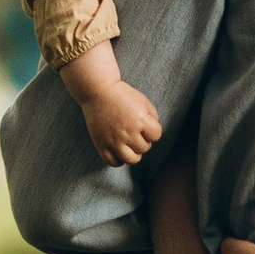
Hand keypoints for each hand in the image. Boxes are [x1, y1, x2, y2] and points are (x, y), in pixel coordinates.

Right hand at [64, 47, 162, 165]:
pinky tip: (118, 150)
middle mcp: (128, 132)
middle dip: (143, 140)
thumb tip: (153, 134)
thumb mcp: (143, 101)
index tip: (145, 124)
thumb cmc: (122, 94)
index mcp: (141, 120)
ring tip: (129, 145)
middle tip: (135, 132)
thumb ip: (152, 117)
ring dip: (134, 153)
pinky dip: (118, 160)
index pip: (156, 135)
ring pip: (131, 159)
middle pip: (144, 148)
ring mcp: (114, 140)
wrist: (98, 91)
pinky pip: (113, 162)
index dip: (153, 130)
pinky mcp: (101, 144)